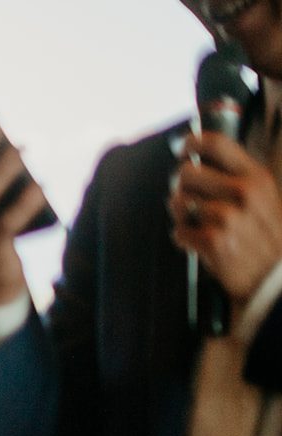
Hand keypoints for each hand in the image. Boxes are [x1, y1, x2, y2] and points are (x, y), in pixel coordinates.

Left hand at [171, 132, 281, 303]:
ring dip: (181, 215)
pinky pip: (178, 231)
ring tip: (198, 224)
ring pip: (177, 202)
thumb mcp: (263, 197)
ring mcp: (226, 216)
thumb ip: (235, 177)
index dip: (191, 143)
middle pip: (185, 173)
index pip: (216, 143)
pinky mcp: (212, 240)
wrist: (273, 277)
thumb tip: (196, 159)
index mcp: (256, 176)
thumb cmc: (265, 236)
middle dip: (182, 187)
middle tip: (190, 200)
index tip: (184, 149)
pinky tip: (199, 243)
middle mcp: (242, 192)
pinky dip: (183, 238)